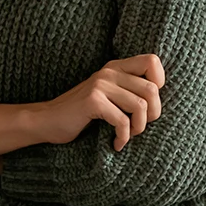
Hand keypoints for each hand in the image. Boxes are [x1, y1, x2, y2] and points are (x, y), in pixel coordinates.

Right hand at [30, 54, 165, 150]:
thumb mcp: (108, 96)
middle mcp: (110, 72)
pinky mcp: (93, 101)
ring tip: (127, 136)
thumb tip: (159, 102)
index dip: (159, 83)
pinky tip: (117, 144)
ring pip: (140, 105)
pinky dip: (123, 137)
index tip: (148, 105)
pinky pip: (122, 120)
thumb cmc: (82, 114)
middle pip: (152, 89)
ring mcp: (101, 85)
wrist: (47, 121)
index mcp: (116, 67)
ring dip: (138, 128)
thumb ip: (128, 91)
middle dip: (152, 114)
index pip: (152, 61)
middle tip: (138, 128)